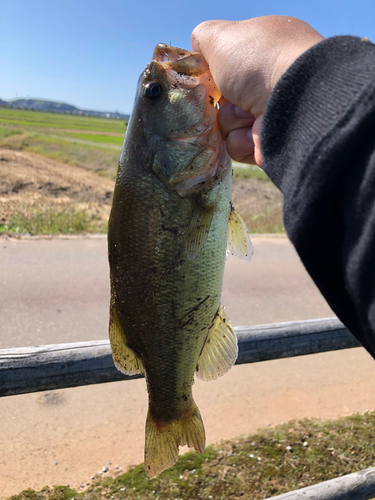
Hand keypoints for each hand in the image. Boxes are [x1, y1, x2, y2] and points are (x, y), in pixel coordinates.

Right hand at [191, 16, 322, 165]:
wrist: (294, 101)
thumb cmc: (258, 62)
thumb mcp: (222, 37)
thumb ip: (204, 38)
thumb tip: (198, 45)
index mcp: (266, 51)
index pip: (229, 66)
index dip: (215, 73)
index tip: (211, 76)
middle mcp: (272, 82)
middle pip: (224, 98)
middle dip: (221, 100)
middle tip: (229, 95)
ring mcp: (273, 113)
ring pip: (228, 124)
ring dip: (231, 121)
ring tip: (248, 114)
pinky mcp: (270, 142)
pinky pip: (238, 146)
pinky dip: (241, 140)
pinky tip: (255, 132)